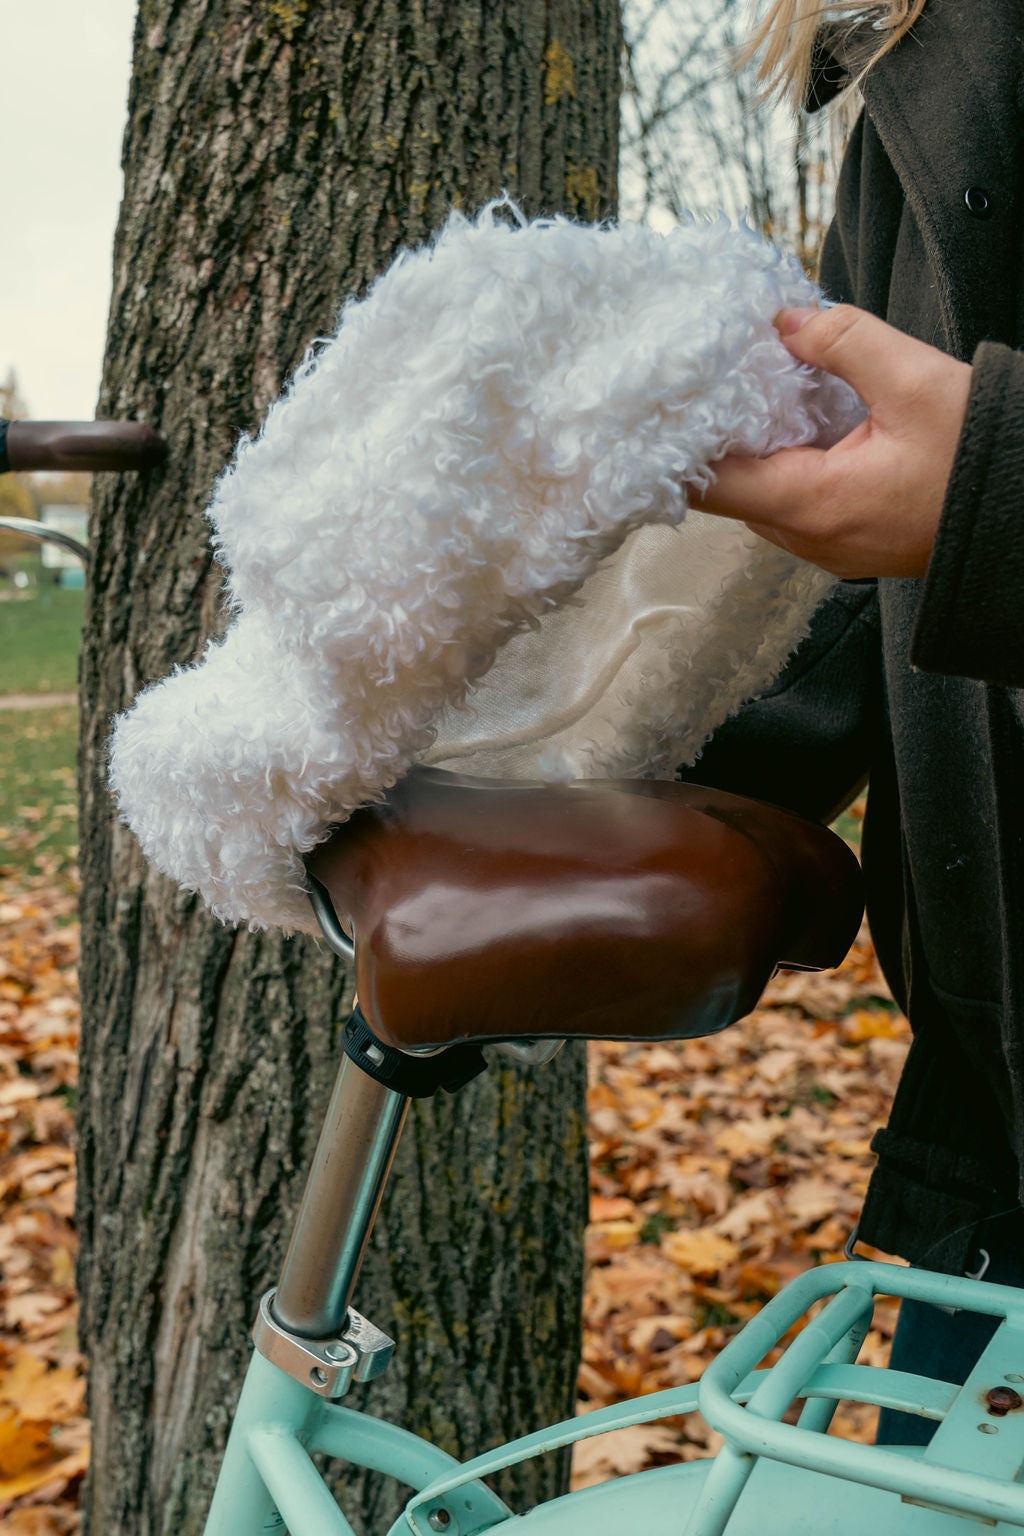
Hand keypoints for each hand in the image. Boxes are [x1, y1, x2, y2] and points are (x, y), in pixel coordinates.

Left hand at [696, 304, 972, 578]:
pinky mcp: (850, 544)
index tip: (664, 408)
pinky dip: (790, 470)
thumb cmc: (983, 459)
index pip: (713, 487)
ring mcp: (830, 549)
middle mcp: (811, 538)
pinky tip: (804, 428)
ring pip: (766, 500)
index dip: (681, 447)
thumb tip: (788, 322)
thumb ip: (842, 342)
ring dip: (759, 455)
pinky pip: (799, 508)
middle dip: (720, 442)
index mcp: (813, 504)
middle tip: (712, 386)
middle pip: (734, 494)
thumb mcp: (915, 380)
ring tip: (758, 399)